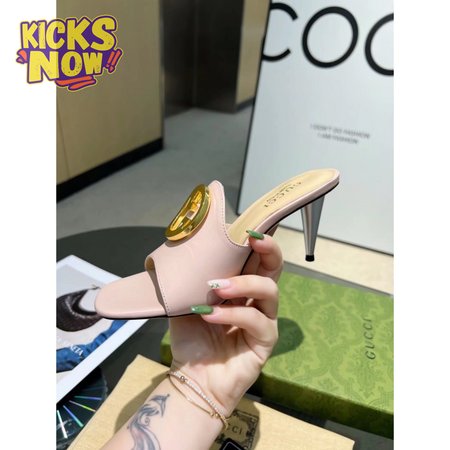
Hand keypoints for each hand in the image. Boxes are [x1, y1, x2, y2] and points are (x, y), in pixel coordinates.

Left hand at [168, 234, 282, 414]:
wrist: (192, 377)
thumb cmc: (192, 339)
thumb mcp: (184, 303)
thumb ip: (187, 281)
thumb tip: (179, 252)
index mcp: (240, 287)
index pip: (254, 259)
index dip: (257, 242)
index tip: (247, 229)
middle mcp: (256, 300)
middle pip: (273, 268)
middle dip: (268, 250)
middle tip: (253, 239)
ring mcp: (264, 319)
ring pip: (269, 291)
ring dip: (243, 284)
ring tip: (217, 287)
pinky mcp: (266, 340)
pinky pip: (255, 320)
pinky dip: (231, 315)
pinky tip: (210, 315)